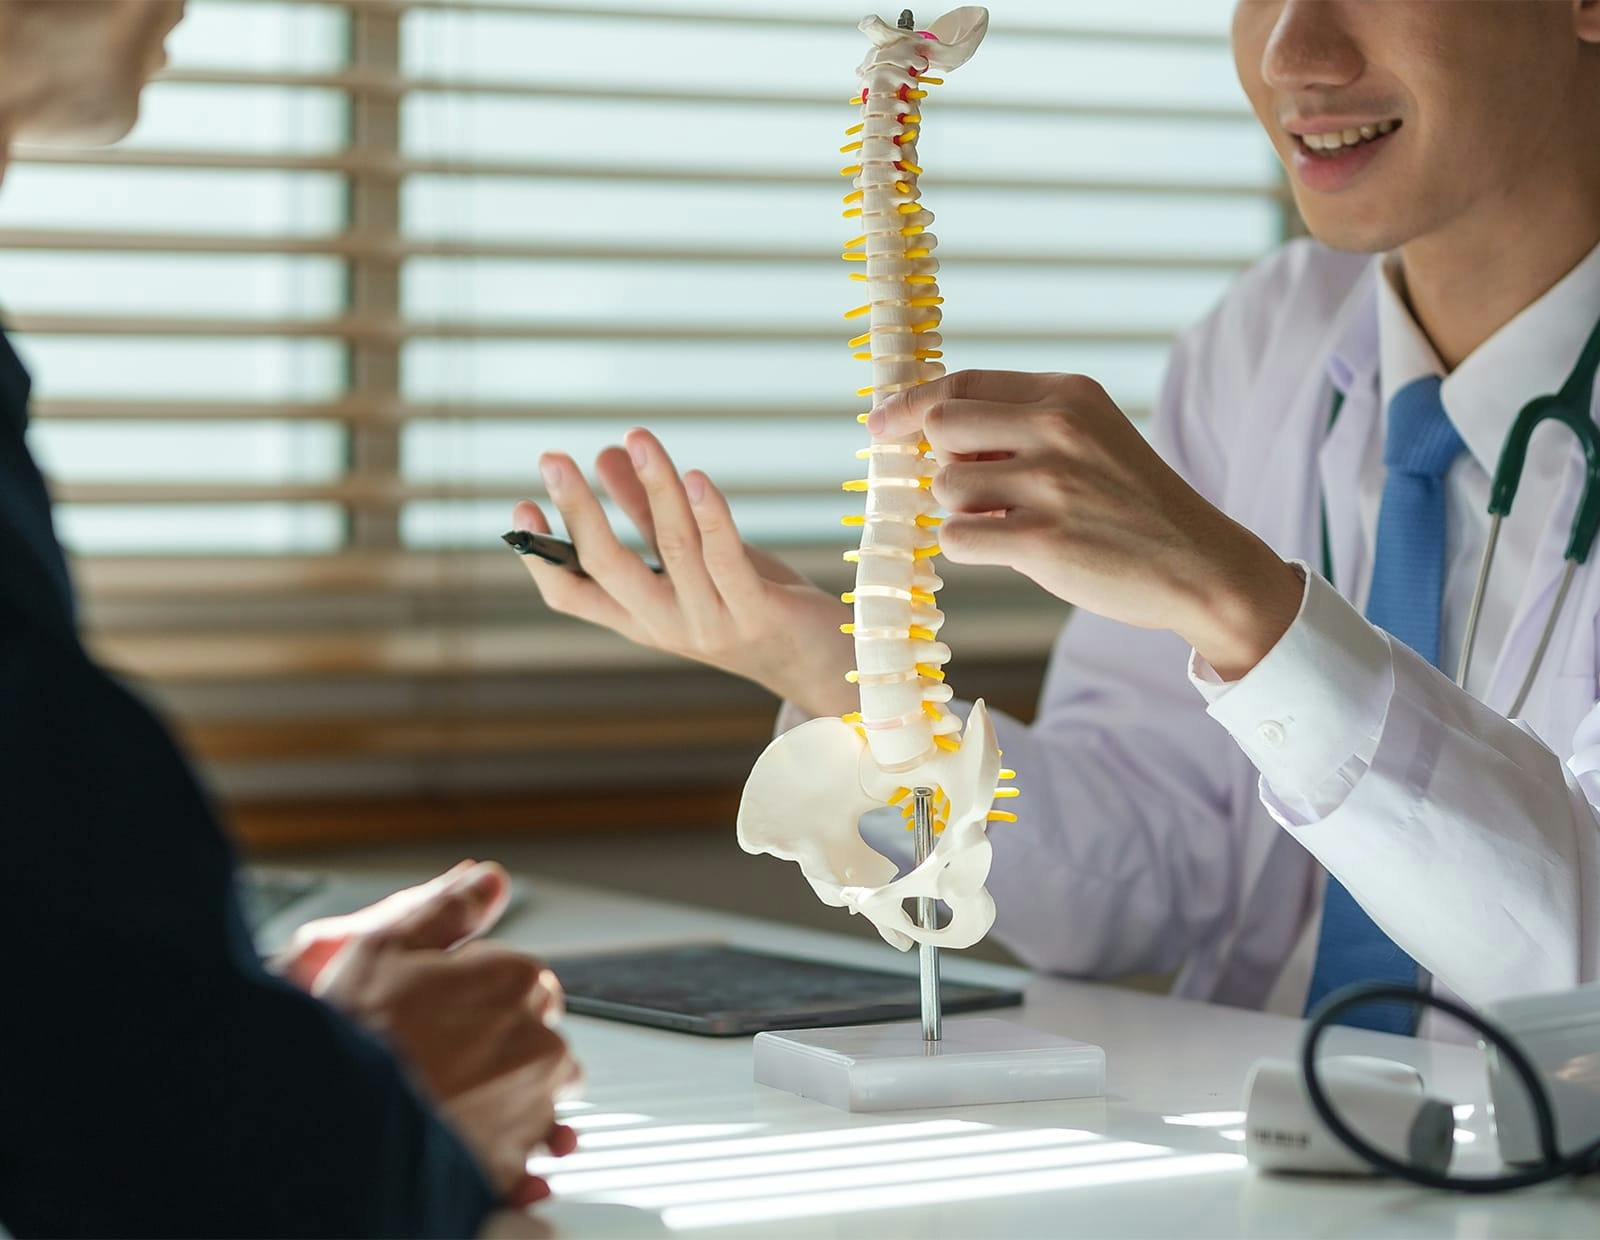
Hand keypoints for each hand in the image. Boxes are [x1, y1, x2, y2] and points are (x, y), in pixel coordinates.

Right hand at [273, 862, 581, 1204]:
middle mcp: (539, 1042)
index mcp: (517, 981)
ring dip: (508, 1095)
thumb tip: (491, 878)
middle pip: (535, 1033)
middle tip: (438, 1055)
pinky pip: (530, 1150)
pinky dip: (513, 1149)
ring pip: (537, 1092)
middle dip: (501, 1041)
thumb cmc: (351, 1037)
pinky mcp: (516, 1163)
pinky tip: (472, 1143)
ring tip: (445, 1101)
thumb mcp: (385, 946)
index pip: (523, 978)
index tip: (439, 1009)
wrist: (326, 1132)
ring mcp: (532, 1107)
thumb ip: (447, 910)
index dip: (478, 991)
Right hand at [512, 426, 857, 717]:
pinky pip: (726, 559)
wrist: (823, 664)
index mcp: (641, 618)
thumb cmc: (753, 603)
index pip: (572, 594)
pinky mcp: (757, 613)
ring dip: (651, 486)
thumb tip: (605, 454)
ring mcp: (711, 623)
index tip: (519, 503)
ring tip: (637, 436)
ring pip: (671, 548)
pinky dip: (710, 515)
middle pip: (608, 568)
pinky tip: (695, 476)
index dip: (540, 553)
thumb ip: (647, 514)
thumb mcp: (692, 559)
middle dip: (578, 511)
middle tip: (552, 458)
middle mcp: (666, 625)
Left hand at [871, 370, 1303, 679]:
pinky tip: (1012, 551)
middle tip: (981, 490)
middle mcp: (1059, 428)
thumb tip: (928, 428)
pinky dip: (972, 549)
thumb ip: (1023, 424)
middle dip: (944, 463)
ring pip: (946, 489)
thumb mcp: (1093, 437)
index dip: (911, 405)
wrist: (1201, 566)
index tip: (880, 424)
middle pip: (940, 428)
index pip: (962, 384)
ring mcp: (1050, 484)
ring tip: (1015, 523)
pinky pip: (957, 539)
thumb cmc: (1134, 505)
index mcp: (1068, 394)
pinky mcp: (1040, 540)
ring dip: (964, 513)